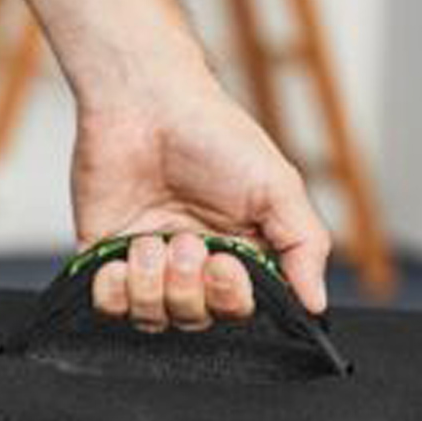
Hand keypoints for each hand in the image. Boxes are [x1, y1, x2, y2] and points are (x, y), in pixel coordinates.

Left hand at [71, 71, 331, 331]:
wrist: (145, 101)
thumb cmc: (214, 134)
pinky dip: (115, 290)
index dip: (230, 298)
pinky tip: (124, 254)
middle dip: (189, 288)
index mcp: (238, 254)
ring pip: (150, 318)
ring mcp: (147, 264)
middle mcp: (192, 266)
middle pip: (194, 320)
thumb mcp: (278, 186)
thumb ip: (305, 246)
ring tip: (151, 241)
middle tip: (187, 241)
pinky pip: (107, 307)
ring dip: (152, 284)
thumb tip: (318, 304)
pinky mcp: (104, 257)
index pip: (238, 310)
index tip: (225, 261)